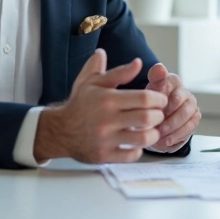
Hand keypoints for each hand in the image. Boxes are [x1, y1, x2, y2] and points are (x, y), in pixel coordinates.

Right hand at [34, 49, 166, 163]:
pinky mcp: (103, 156)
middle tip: (157, 114)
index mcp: (107, 99)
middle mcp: (106, 120)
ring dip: (152, 134)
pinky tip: (136, 143)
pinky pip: (131, 156)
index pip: (144, 98)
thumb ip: (118, 72)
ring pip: (142, 139)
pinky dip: (138, 150)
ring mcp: (105, 140)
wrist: (59, 130)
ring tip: (151, 129)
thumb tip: (138, 62)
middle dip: (158, 115)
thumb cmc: (80, 103)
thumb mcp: (94, 82)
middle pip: (147, 118)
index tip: (160, 100)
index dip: (158, 99)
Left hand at [144, 63, 200, 150]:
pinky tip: (166, 141)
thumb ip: (154, 79)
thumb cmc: (149, 105)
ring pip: (187, 116)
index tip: (156, 109)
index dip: (162, 98)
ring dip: (173, 129)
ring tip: (160, 137)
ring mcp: (192, 105)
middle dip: (168, 117)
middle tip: (157, 128)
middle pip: (180, 103)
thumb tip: (160, 67)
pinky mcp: (195, 118)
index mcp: (172, 80)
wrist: (153, 122)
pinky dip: (177, 136)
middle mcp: (185, 91)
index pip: (172, 85)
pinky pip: (190, 128)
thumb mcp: (147, 92)